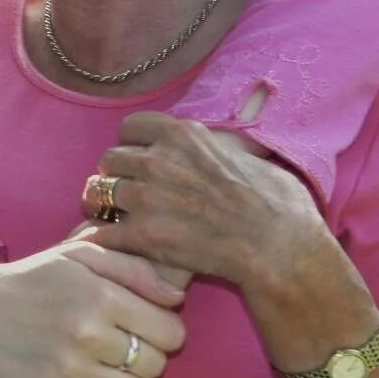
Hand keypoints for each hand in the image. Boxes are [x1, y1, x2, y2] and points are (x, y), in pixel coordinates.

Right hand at [0, 241, 186, 377]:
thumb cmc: (29, 278)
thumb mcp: (76, 255)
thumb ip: (132, 269)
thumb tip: (177, 298)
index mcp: (101, 295)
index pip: (171, 332)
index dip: (164, 331)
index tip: (144, 328)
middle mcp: (88, 333)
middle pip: (156, 366)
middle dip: (145, 358)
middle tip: (119, 347)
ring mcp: (70, 368)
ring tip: (103, 366)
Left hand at [78, 113, 322, 299]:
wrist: (281, 251)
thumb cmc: (279, 206)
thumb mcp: (248, 156)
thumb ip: (216, 148)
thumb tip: (217, 145)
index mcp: (182, 135)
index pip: (131, 127)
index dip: (133, 144)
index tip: (139, 158)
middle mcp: (157, 160)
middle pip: (110, 159)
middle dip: (118, 175)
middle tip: (129, 193)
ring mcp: (146, 197)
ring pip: (97, 192)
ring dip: (104, 205)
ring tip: (115, 217)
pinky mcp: (142, 235)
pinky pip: (100, 231)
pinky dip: (102, 238)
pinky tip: (111, 242)